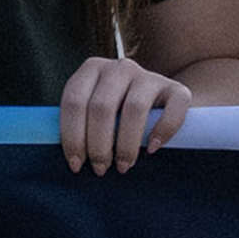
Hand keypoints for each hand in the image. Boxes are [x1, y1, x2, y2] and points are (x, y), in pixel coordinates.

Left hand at [59, 50, 197, 174]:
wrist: (161, 103)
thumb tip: (62, 159)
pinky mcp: (176, 88)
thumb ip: (80, 123)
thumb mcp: (95, 112)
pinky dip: (162, 131)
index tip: (75, 165)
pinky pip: (172, 109)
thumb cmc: (117, 116)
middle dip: (98, 144)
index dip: (72, 136)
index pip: (74, 100)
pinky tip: (152, 149)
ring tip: (123, 166)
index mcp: (92, 69)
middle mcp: (119, 67)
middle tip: (100, 170)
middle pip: (101, 107)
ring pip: (134, 109)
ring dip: (125, 144)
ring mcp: (149, 75)